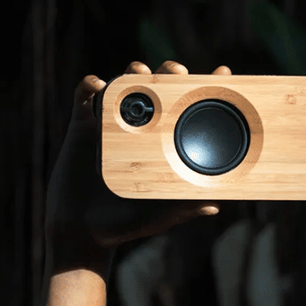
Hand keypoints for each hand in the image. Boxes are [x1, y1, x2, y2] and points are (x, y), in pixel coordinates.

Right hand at [46, 60, 229, 259]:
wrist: (85, 234)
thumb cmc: (128, 223)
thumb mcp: (162, 214)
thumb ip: (186, 207)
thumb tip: (216, 206)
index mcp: (162, 142)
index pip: (188, 108)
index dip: (205, 88)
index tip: (223, 71)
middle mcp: (140, 129)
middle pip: (157, 88)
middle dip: (167, 72)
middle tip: (175, 70)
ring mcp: (111, 126)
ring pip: (123, 88)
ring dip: (132, 73)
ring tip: (138, 71)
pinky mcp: (82, 129)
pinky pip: (83, 100)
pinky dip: (89, 86)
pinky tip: (97, 84)